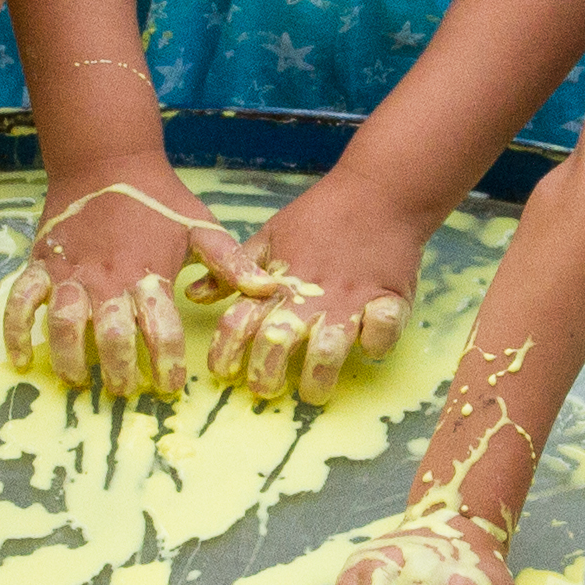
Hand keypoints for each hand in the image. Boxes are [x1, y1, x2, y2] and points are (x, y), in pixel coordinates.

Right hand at [0, 160, 226, 398]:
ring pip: (63, 323)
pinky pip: (20, 301)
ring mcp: (70, 271)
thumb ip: (231, 262)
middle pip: (110, 335)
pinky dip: (16, 331)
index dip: (166, 363)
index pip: (159, 330)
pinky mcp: (41, 263)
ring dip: (70, 358)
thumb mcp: (200, 226)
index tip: (169, 386)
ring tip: (79, 380)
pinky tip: (21, 359)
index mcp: (148, 273)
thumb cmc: (158, 199)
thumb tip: (270, 291)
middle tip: (125, 390)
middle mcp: (107, 278)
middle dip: (118, 370)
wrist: (107, 160)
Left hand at [193, 179, 421, 406]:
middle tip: (266, 391)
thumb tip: (195, 295)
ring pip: (328, 348)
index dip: (226, 352)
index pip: (239, 322)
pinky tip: (368, 346)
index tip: (223, 373)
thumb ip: (233, 271)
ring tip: (313, 392)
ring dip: (318, 375)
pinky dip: (376, 341)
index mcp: (276, 283)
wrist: (377, 191)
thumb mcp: (269, 236)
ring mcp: (349, 299)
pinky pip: (382, 330)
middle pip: (277, 342)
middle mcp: (309, 295)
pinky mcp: (389, 298)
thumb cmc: (320, 217)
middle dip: (266, 373)